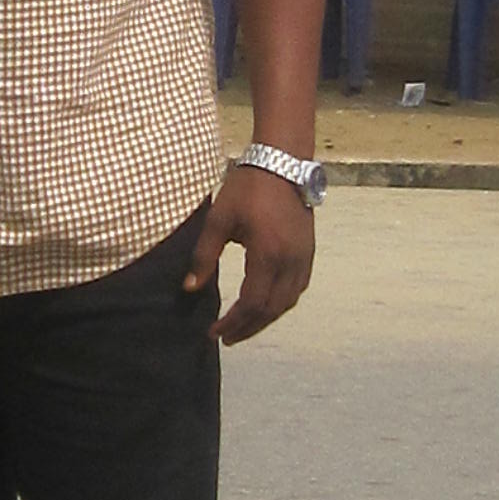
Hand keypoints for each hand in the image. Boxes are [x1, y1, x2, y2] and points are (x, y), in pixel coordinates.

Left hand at [183, 164, 314, 345]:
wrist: (283, 162)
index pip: (251, 304)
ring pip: (287, 302)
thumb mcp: (218, 220)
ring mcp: (303, 257)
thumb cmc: (248, 188)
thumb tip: (190, 288)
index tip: (214, 333)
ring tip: (244, 326)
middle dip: (248, 328)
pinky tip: (266, 305)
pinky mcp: (308, 251)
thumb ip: (204, 257)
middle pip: (271, 310)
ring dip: (265, 318)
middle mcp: (290, 262)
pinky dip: (281, 303)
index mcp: (267, 255)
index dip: (233, 323)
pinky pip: (297, 288)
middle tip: (226, 338)